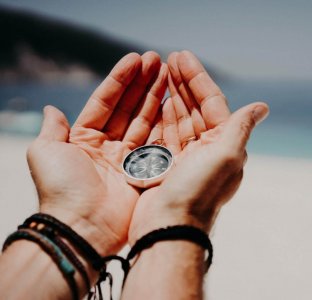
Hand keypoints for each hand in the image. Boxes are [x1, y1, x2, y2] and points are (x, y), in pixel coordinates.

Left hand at [26, 52, 167, 254]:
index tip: (135, 59)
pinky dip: (163, 122)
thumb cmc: (61, 188)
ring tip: (167, 72)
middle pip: (127, 107)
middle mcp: (106, 146)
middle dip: (141, 82)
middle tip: (157, 59)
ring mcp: (127, 159)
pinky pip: (154, 141)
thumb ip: (52, 129)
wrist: (82, 226)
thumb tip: (50, 109)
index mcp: (83, 139)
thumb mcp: (45, 152)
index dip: (119, 79)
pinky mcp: (143, 172)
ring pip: (143, 120)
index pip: (104, 102)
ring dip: (154, 95)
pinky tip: (171, 101)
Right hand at [128, 51, 268, 242]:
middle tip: (170, 58)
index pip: (213, 103)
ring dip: (172, 96)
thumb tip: (263, 107)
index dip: (198, 79)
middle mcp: (208, 150)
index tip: (182, 56)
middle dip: (183, 83)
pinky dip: (160, 117)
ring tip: (160, 72)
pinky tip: (156, 101)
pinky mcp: (166, 167)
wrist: (169, 229)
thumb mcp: (227, 155)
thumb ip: (241, 127)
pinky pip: (164, 135)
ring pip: (180, 120)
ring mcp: (186, 158)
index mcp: (224, 145)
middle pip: (196, 109)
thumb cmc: (198, 192)